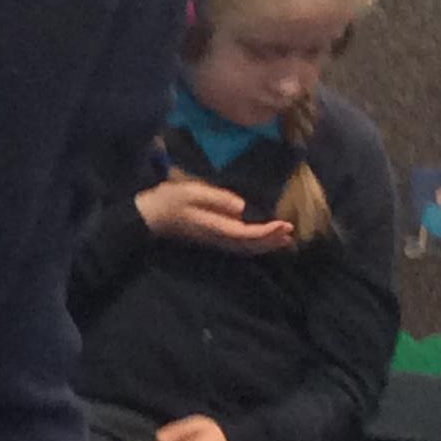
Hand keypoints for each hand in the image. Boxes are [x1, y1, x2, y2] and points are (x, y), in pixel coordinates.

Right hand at [135, 176, 292, 253]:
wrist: (150, 215)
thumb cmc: (170, 200)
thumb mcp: (193, 192)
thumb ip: (218, 199)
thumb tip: (242, 206)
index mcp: (215, 226)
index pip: (247, 233)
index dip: (267, 231)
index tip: (285, 224)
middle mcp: (218, 238)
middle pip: (250, 245)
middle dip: (271, 240)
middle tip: (290, 231)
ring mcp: (215, 241)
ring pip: (246, 248)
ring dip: (266, 245)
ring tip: (284, 238)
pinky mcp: (213, 239)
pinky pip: (239, 246)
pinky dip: (254, 245)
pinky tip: (263, 240)